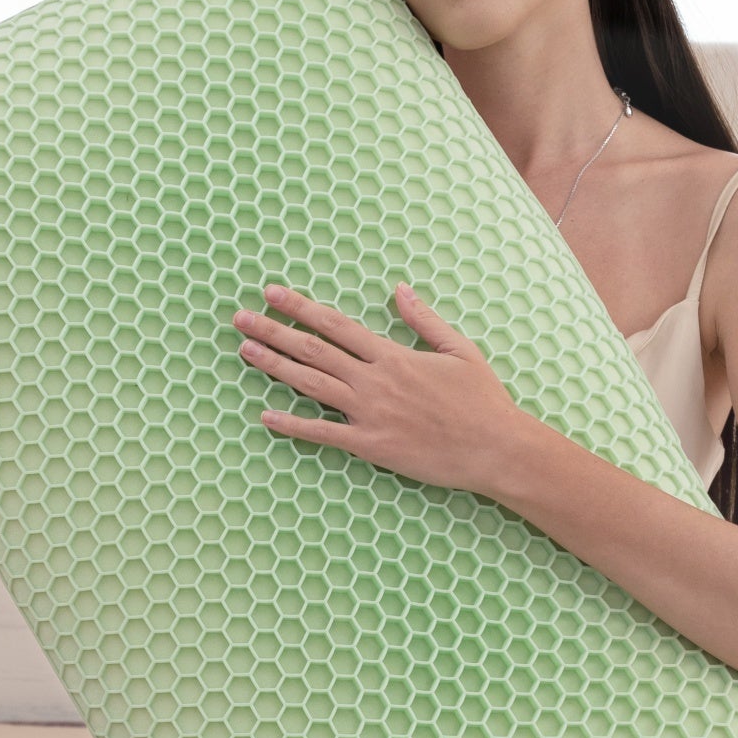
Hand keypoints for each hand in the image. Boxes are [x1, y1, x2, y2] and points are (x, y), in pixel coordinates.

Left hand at [230, 281, 526, 497]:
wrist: (496, 448)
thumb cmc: (482, 400)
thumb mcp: (459, 349)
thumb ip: (423, 320)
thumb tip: (399, 289)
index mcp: (393, 355)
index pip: (336, 325)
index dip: (301, 308)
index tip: (272, 293)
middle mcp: (375, 381)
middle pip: (313, 350)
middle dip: (274, 331)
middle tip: (241, 317)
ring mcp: (370, 414)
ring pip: (311, 385)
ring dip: (274, 366)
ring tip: (245, 350)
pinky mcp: (371, 445)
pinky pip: (323, 434)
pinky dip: (292, 425)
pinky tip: (266, 415)